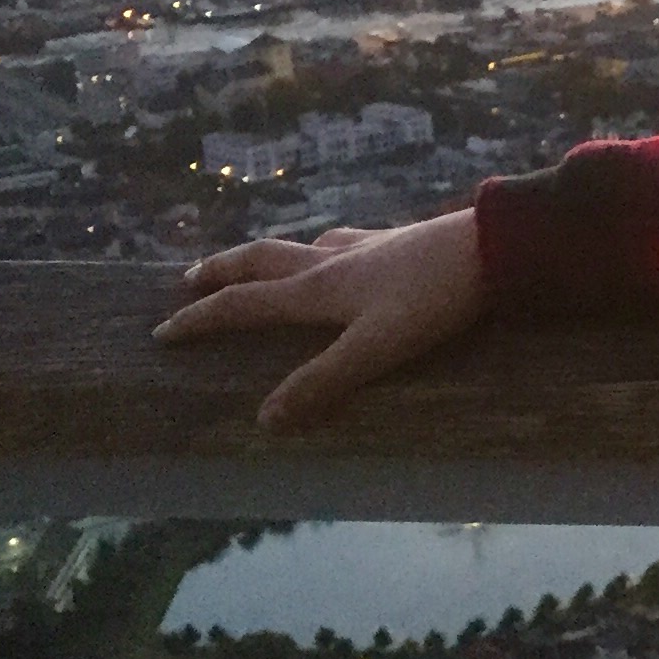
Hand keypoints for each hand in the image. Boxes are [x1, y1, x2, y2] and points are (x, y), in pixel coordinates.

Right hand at [154, 209, 486, 430]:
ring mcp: (368, 245)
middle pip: (260, 260)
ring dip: (269, 256)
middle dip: (221, 272)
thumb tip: (265, 419)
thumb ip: (324, 381)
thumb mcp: (377, 347)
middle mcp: (332, 260)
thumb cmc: (436, 297)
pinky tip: (340, 247)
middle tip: (188, 280)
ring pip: (301, 245)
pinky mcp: (400, 239)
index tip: (163, 331)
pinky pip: (345, 239)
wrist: (495, 245)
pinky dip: (323, 245)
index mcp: (317, 289)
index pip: (243, 305)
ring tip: (257, 264)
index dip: (201, 319)